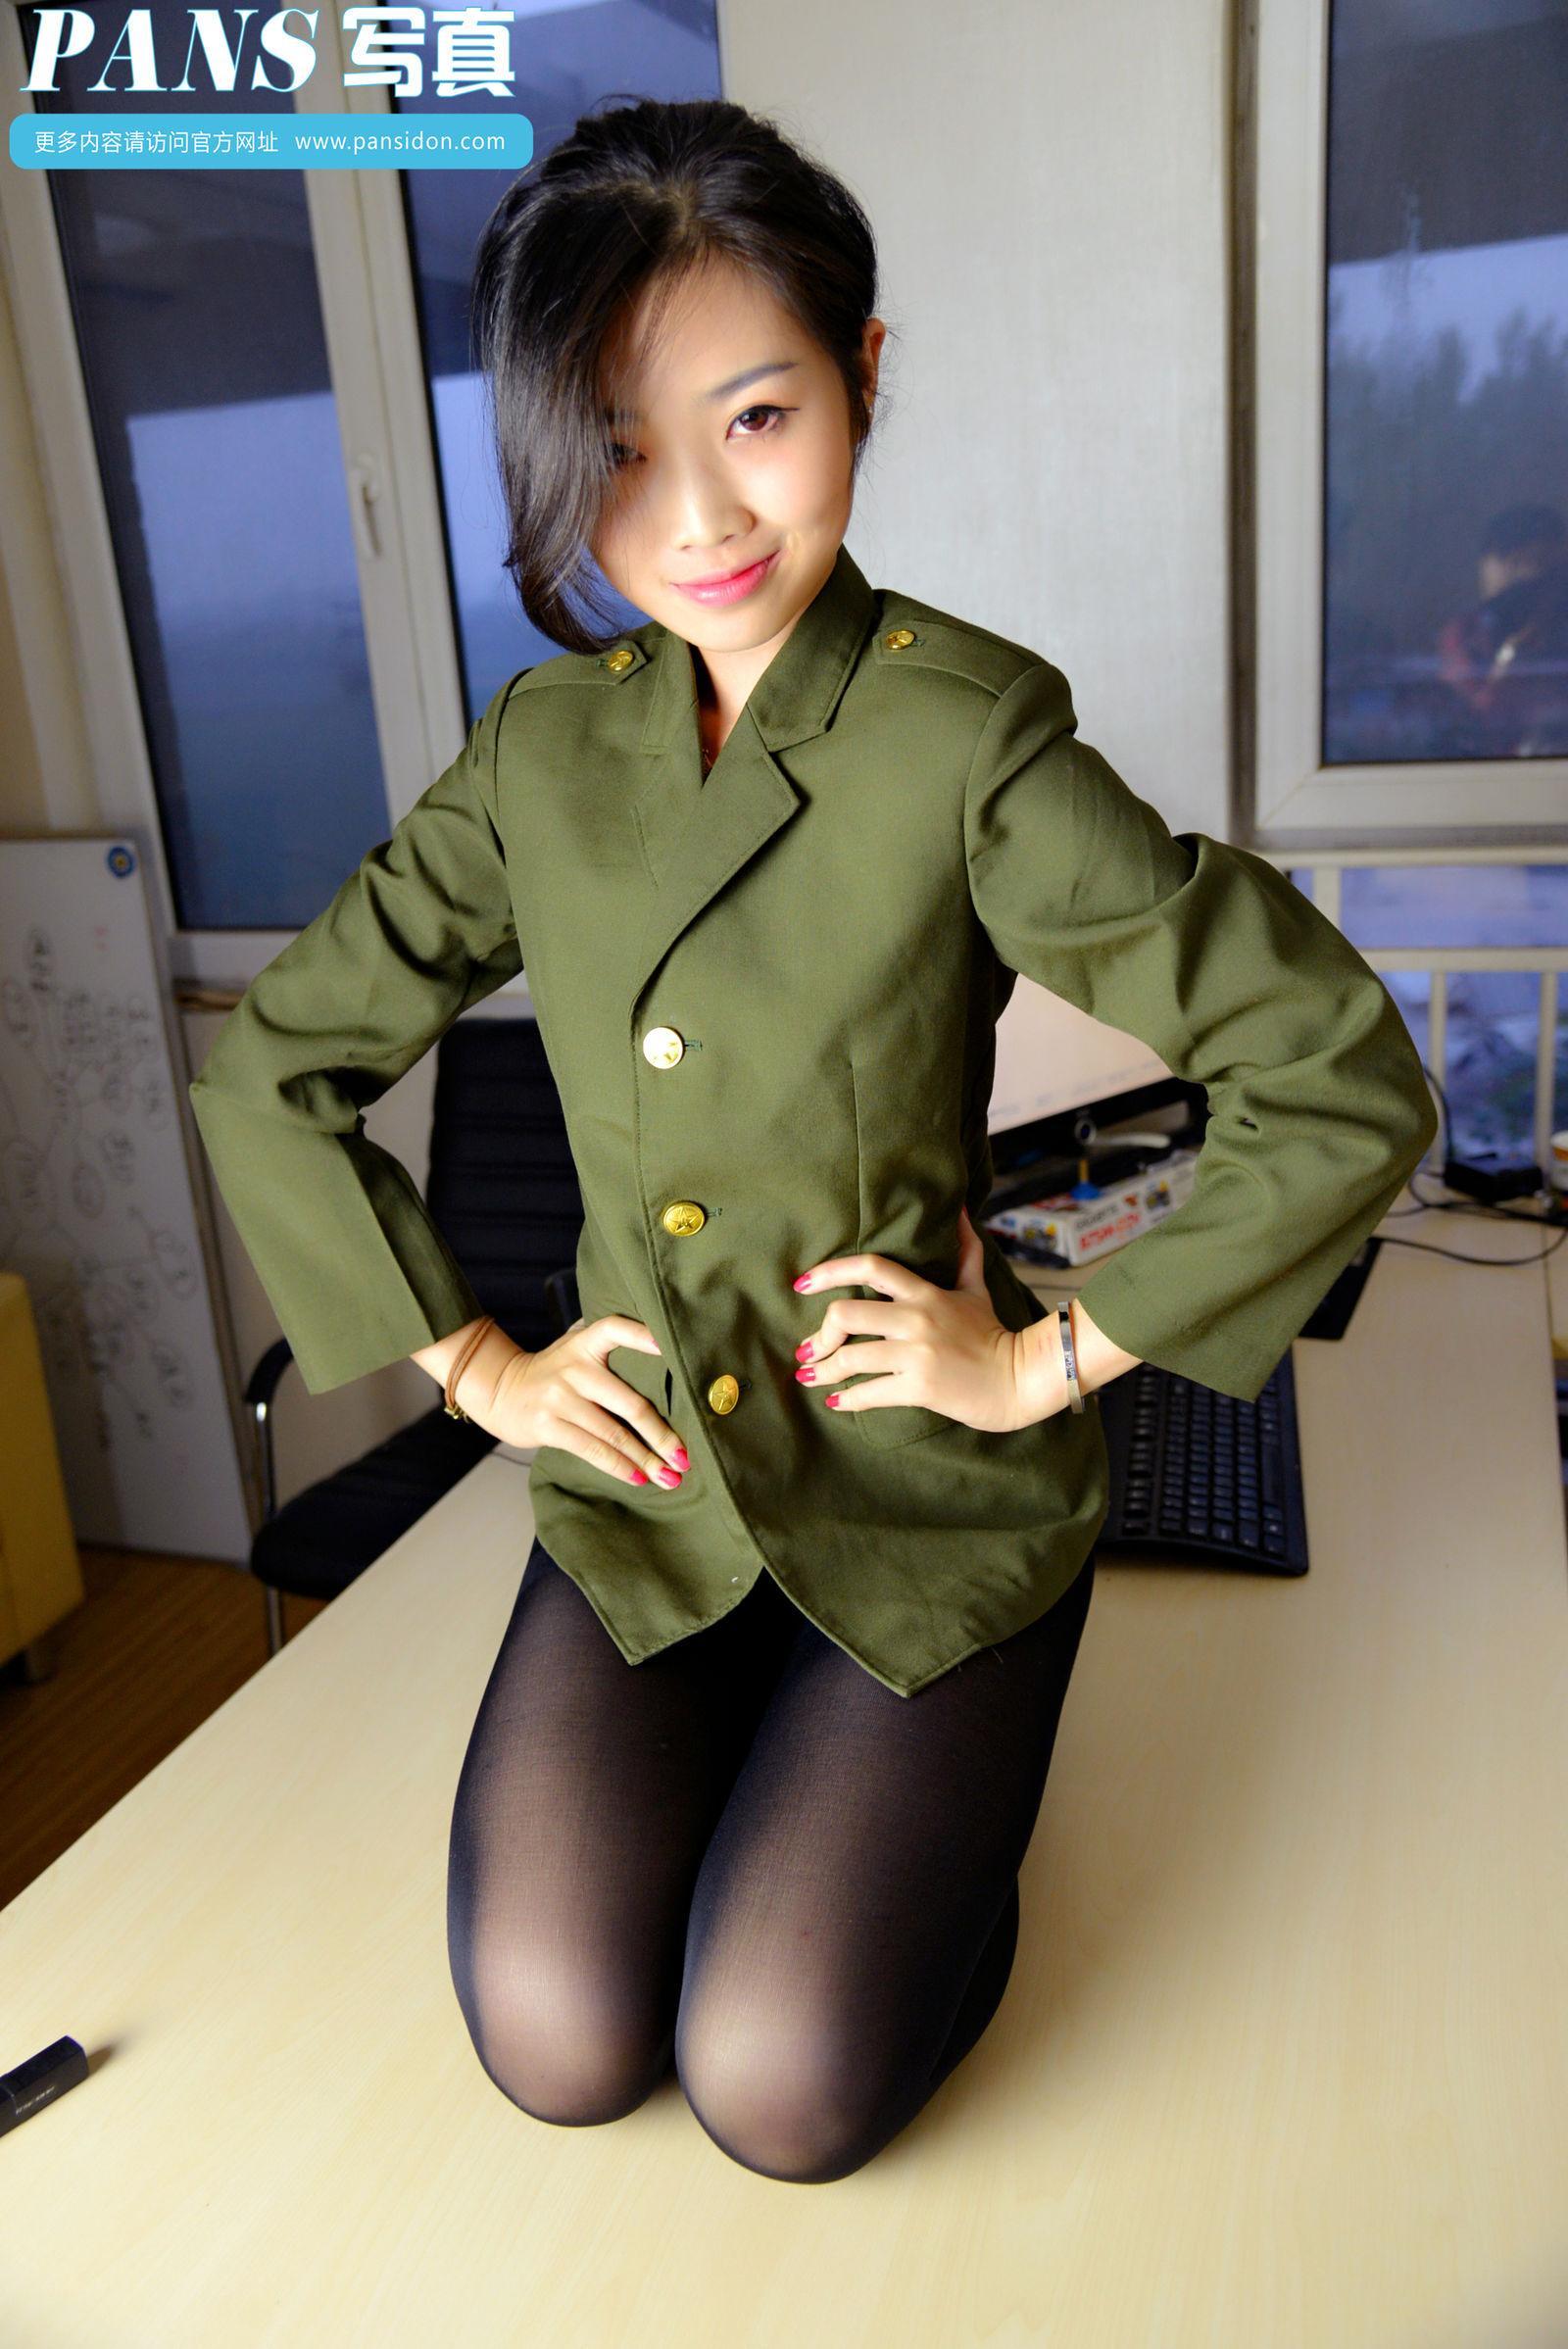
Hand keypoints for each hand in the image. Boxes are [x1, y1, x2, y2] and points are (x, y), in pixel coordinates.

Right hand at [468, 1316, 689, 1491]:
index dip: (644, 1335)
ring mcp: (559, 1398)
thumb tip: (667, 1358)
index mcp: (586, 1343)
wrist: (500, 1389)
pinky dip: (618, 1466)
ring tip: (670, 1477)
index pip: (616, 1328)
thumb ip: (611, 1348)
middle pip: (630, 1404)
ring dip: (645, 1460)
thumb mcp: (577, 1348)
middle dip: (662, 1436)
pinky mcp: (547, 1425)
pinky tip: (638, 1477)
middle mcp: (575, 1368)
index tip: (671, 1347)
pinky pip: (592, 1449)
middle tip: (686, 1458)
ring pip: (614, 1434)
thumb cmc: (556, 1372)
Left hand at [790, 1204, 1062, 1432]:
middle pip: (846, 1315)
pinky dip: (847, 1399)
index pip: (870, 1268)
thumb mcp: (977, 1286)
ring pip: (851, 1358)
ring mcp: (917, 1354)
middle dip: (819, 1335)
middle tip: (808, 1349)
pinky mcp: (920, 1388)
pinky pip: (870, 1392)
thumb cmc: (993, 1333)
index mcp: (925, 1292)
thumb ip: (965, 1249)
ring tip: (810, 1377)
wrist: (1019, 1379)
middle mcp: (917, 1319)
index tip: (802, 1284)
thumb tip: (961, 1209)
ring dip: (824, 1371)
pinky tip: (837, 1402)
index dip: (829, 1272)